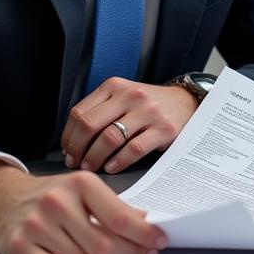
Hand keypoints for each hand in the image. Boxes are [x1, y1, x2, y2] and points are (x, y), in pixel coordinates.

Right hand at [0, 160, 165, 253]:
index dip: (143, 233)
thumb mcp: (85, 190)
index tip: (159, 242)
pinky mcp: (19, 244)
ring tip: (85, 249)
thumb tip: (147, 223)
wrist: (4, 198)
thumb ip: (114, 207)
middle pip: (103, 244)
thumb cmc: (53, 196)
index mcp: (81, 183)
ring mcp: (37, 224)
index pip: (119, 216)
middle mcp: (58, 201)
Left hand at [61, 77, 196, 173]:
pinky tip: (112, 167)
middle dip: (78, 149)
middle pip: (90, 125)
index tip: (68, 151)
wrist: (185, 101)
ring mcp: (148, 111)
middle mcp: (130, 95)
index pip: (79, 112)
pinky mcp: (163, 128)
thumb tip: (71, 141)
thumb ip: (100, 111)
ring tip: (92, 167)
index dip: (69, 136)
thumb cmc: (147, 105)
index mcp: (114, 86)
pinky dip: (118, 162)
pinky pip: (133, 149)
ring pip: (109, 138)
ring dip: (95, 158)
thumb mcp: (123, 96)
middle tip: (76, 163)